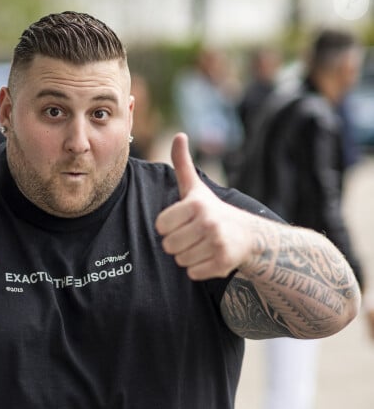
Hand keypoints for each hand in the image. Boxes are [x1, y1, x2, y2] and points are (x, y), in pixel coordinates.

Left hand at [155, 133, 254, 279]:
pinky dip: (198, 269)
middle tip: (194, 236)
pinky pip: (192, 273)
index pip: (160, 226)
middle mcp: (207, 223)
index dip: (169, 226)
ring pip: (179, 260)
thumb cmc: (212, 210)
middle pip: (168, 245)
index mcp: (195, 204)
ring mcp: (217, 243)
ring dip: (188, 256)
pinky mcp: (223, 263)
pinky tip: (210, 256)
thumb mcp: (195, 187)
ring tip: (202, 245)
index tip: (183, 221)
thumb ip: (182, 163)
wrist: (248, 235)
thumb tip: (178, 135)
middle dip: (177, 243)